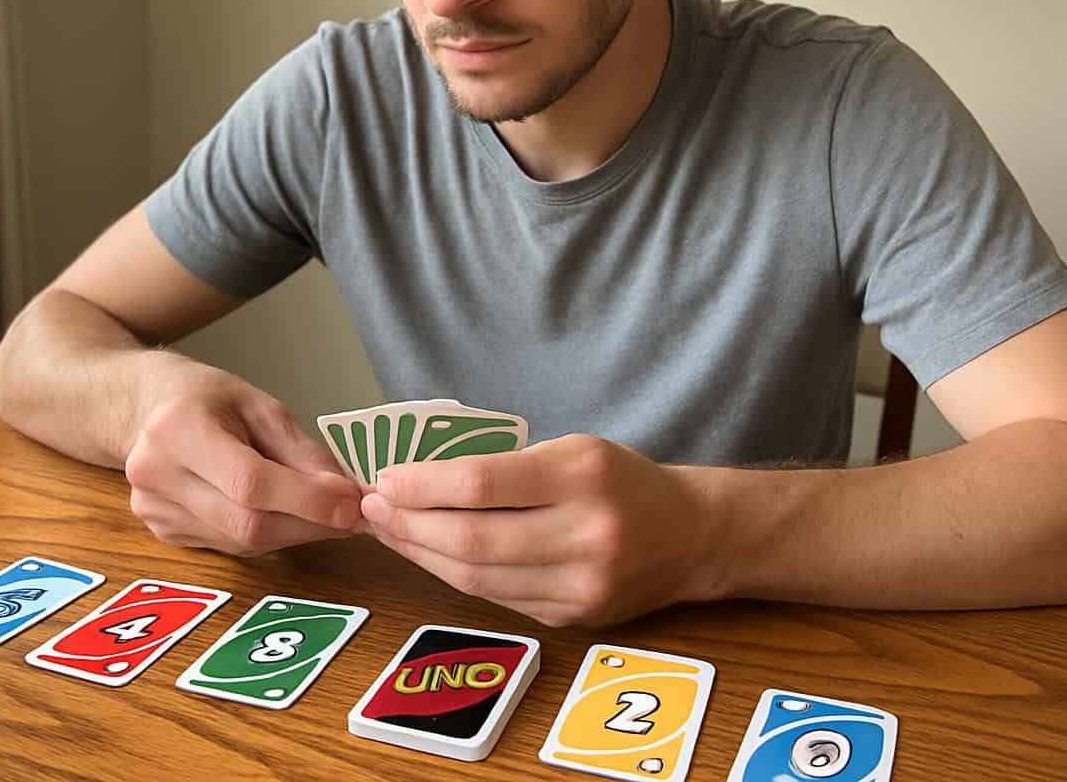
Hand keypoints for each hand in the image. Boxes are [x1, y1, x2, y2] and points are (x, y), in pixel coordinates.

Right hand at [124, 371, 361, 555]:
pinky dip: (266, 536)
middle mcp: (155, 474)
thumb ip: (301, 452)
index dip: (306, 500)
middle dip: (309, 524)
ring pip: (241, 542)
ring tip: (321, 512)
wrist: (145, 407)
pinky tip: (280, 514)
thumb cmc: (207, 397)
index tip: (352, 504)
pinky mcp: (161, 531)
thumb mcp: (260, 406)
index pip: (249, 482)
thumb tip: (344, 494)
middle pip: (245, 522)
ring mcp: (153, 509)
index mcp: (178, 429)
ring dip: (293, 533)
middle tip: (351, 516)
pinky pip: (228, 545)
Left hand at [358, 434, 711, 626]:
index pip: (481, 485)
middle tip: (374, 507)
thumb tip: (418, 480)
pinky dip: (455, 577)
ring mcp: (580, 584)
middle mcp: (584, 533)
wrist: (692, 537)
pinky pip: (496, 597)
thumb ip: (504, 467)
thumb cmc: (621, 481)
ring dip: (422, 555)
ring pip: (476, 578)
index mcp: (581, 475)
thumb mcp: (572, 449)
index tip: (385, 478)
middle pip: (471, 540)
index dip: (422, 486)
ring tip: (392, 531)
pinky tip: (432, 555)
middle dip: (410, 524)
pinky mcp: (573, 617)